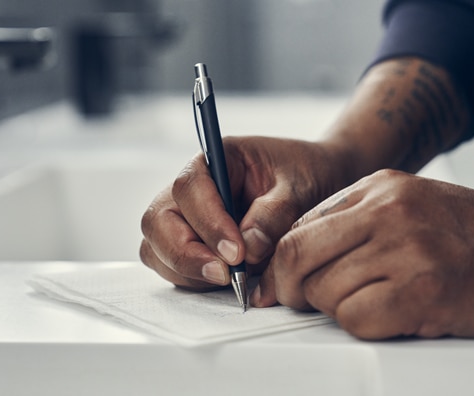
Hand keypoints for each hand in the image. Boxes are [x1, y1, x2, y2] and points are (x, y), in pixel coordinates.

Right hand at [140, 136, 349, 289]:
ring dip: (187, 270)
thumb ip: (274, 213)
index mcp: (216, 159)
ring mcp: (186, 218)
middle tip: (226, 275)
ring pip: (157, 246)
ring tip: (232, 279)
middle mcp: (193, 188)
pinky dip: (191, 279)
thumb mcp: (300, 187)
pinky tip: (227, 280)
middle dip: (186, 253)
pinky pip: (171, 266)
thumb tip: (249, 246)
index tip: (236, 253)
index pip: (190, 186)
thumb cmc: (306, 176)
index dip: (207, 222)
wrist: (316, 185)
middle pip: (159, 219)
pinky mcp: (191, 245)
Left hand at [252, 169, 473, 338]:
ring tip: (373, 304)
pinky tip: (393, 316)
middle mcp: (388, 211)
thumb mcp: (411, 203)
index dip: (280, 263)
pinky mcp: (422, 293)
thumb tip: (296, 256)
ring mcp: (406, 250)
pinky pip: (355, 320)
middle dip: (290, 289)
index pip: (298, 227)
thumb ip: (355, 221)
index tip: (278, 283)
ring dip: (337, 309)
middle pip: (297, 257)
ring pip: (324, 293)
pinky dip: (364, 326)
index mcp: (380, 187)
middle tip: (302, 302)